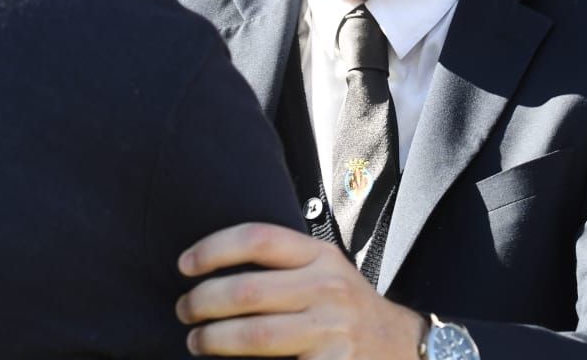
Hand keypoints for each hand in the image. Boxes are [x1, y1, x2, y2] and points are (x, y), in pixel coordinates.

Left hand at [177, 222, 424, 358]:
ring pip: (254, 334)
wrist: (403, 347)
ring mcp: (332, 330)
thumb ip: (285, 263)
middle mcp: (328, 288)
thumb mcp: (326, 270)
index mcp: (321, 256)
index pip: (258, 239)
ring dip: (212, 339)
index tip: (184, 265)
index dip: (214, 249)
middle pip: (247, 290)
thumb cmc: (348, 308)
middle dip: (203, 302)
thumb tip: (214, 267)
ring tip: (196, 340)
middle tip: (184, 310)